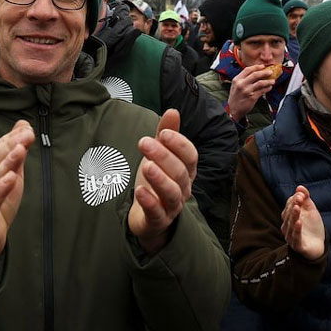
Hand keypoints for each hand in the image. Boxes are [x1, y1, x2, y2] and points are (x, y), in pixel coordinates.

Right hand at [0, 120, 34, 280]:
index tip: (26, 128)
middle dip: (10, 146)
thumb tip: (24, 128)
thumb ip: (16, 156)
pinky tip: (10, 179)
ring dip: (6, 163)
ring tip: (20, 149)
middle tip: (26, 134)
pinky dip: (0, 190)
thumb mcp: (9, 180)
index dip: (11, 138)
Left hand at [128, 109, 197, 253]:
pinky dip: (149, 202)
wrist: (148, 217)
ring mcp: (172, 206)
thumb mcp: (160, 155)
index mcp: (186, 171)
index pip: (190, 156)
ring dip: (160, 178)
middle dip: (163, 156)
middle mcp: (183, 188)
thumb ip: (166, 134)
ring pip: (171, 193)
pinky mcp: (158, 220)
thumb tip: (173, 110)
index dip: (179, 144)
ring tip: (146, 166)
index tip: (164, 132)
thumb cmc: (156, 181)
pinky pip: (157, 212)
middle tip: (144, 142)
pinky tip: (140, 191)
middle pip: (179, 172)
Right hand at [227, 64, 274, 122]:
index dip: (256, 67)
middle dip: (264, 72)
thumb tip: (255, 73)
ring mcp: (247, 91)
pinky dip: (267, 88)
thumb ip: (243, 79)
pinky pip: (262, 91)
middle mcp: (241, 84)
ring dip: (268, 81)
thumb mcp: (235, 86)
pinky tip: (269, 87)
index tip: (263, 66)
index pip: (248, 70)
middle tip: (270, 72)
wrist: (233, 110)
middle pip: (255, 75)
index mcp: (237, 80)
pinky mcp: (252, 97)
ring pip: (260, 83)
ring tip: (272, 81)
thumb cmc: (235, 97)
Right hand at [280, 186, 324, 260]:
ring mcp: (291, 236)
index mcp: (289, 217)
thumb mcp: (311, 210)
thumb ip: (305, 199)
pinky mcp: (297, 246)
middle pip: (288, 215)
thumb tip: (300, 187)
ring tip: (297, 208)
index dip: (294, 200)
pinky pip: (295, 237)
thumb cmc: (312, 227)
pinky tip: (299, 223)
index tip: (301, 195)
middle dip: (293, 206)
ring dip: (293, 216)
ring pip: (290, 225)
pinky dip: (296, 230)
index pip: (288, 206)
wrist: (318, 245)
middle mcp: (288, 226)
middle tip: (299, 199)